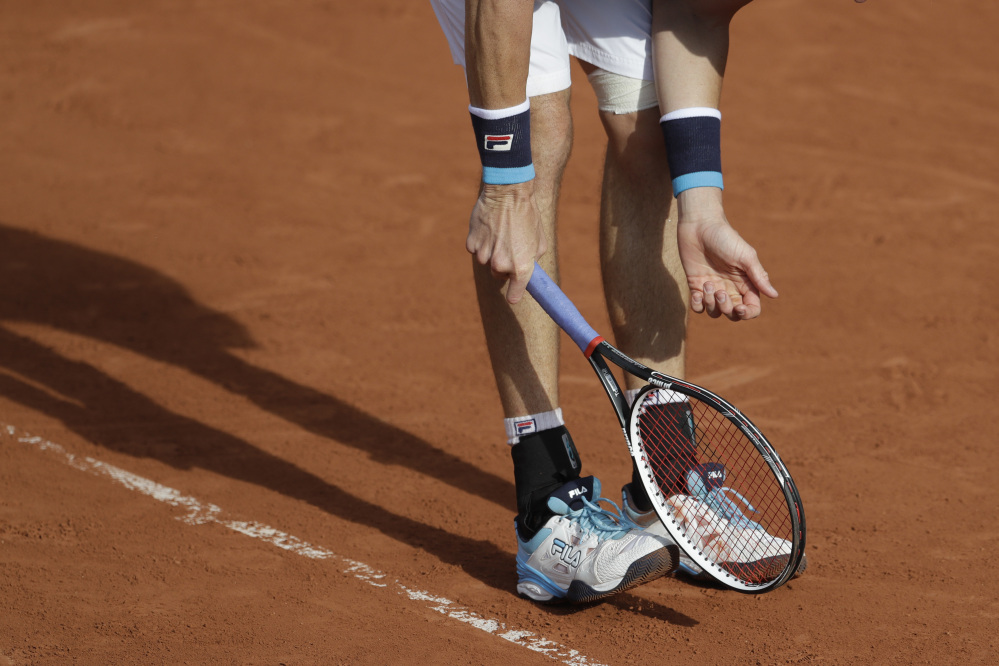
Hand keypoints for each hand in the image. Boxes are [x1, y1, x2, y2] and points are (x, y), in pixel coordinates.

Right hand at [466, 181, 546, 303]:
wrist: (508, 192)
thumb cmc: (527, 214)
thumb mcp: (539, 240)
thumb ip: (533, 259)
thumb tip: (528, 268)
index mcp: (521, 268)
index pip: (514, 295)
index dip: (514, 293)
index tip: (513, 294)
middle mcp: (501, 265)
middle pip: (499, 276)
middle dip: (503, 265)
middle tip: (509, 246)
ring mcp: (484, 255)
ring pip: (486, 262)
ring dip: (491, 252)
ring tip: (500, 232)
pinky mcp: (471, 244)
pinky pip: (476, 249)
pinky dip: (481, 242)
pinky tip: (489, 228)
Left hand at [675, 188, 777, 319]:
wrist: (699, 225)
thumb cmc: (725, 238)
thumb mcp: (745, 256)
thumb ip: (759, 276)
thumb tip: (774, 295)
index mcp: (745, 282)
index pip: (751, 308)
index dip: (747, 313)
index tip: (738, 307)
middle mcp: (730, 288)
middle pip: (733, 314)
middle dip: (726, 308)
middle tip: (719, 291)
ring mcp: (713, 288)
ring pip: (715, 312)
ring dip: (711, 304)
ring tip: (708, 284)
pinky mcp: (696, 285)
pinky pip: (698, 307)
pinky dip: (697, 306)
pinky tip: (696, 294)